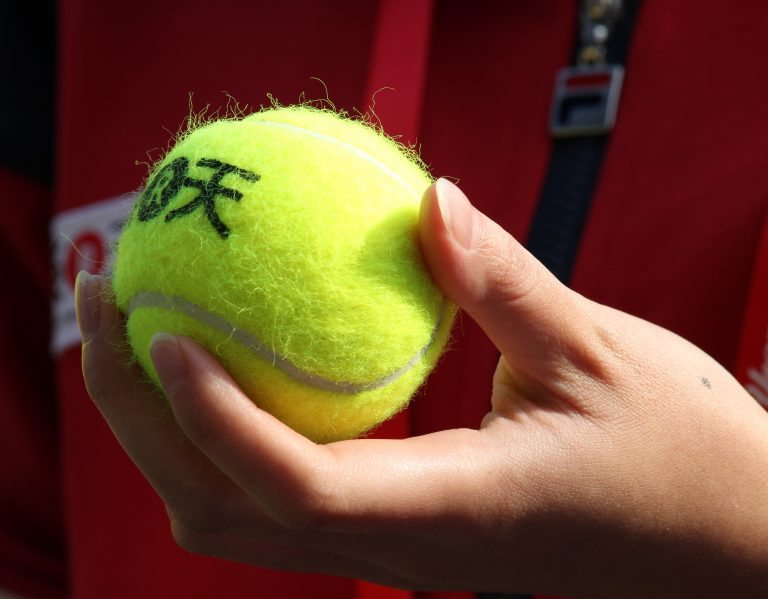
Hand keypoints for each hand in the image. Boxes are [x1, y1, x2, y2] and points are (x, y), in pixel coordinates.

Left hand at [78, 179, 767, 597]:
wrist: (718, 537)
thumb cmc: (677, 452)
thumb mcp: (602, 350)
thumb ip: (506, 280)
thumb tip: (429, 200)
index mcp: (451, 515)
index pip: (296, 487)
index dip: (214, 415)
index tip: (163, 328)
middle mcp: (400, 548)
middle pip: (222, 513)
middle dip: (140, 418)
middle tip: (106, 302)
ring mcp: (391, 548)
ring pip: (234, 515)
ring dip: (166, 430)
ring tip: (136, 327)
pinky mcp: (396, 529)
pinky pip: (277, 491)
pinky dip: (225, 431)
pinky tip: (227, 360)